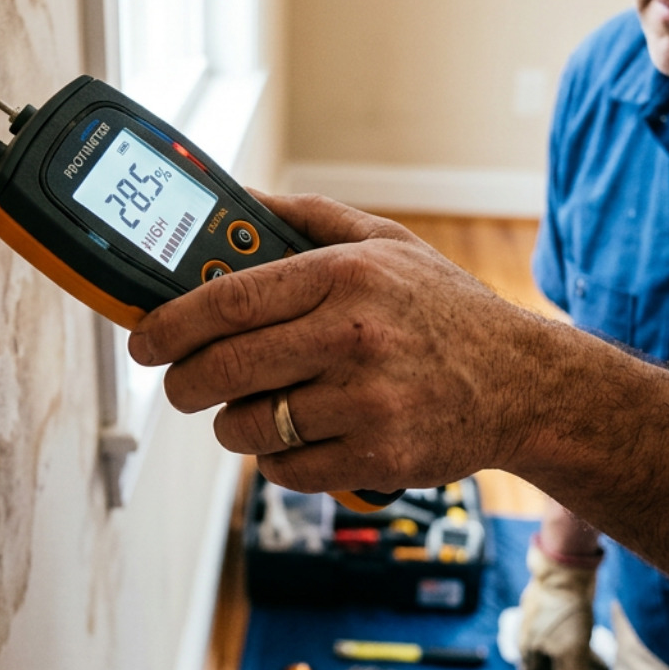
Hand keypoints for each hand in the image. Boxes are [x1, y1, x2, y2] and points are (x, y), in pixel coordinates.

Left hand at [128, 193, 546, 495]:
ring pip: (249, 427)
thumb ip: (311, 218)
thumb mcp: (388, 242)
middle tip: (179, 385)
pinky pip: (286, 469)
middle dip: (183, 384)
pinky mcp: (377, 457)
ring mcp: (366, 401)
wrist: (524, 383)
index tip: (144, 339)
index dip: (170, 324)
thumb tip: (238, 200)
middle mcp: (352, 336)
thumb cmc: (446, 311)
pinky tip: (296, 437)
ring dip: (234, 424)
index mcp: (345, 276)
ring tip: (252, 409)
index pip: (228, 300)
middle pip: (225, 368)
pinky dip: (277, 459)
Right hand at [518, 538, 606, 669]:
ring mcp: (549, 631)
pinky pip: (574, 649)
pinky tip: (606, 667)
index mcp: (530, 655)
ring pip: (566, 664)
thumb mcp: (571, 652)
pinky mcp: (563, 619)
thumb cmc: (564, 610)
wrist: (566, 568)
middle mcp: (536, 645)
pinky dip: (588, 661)